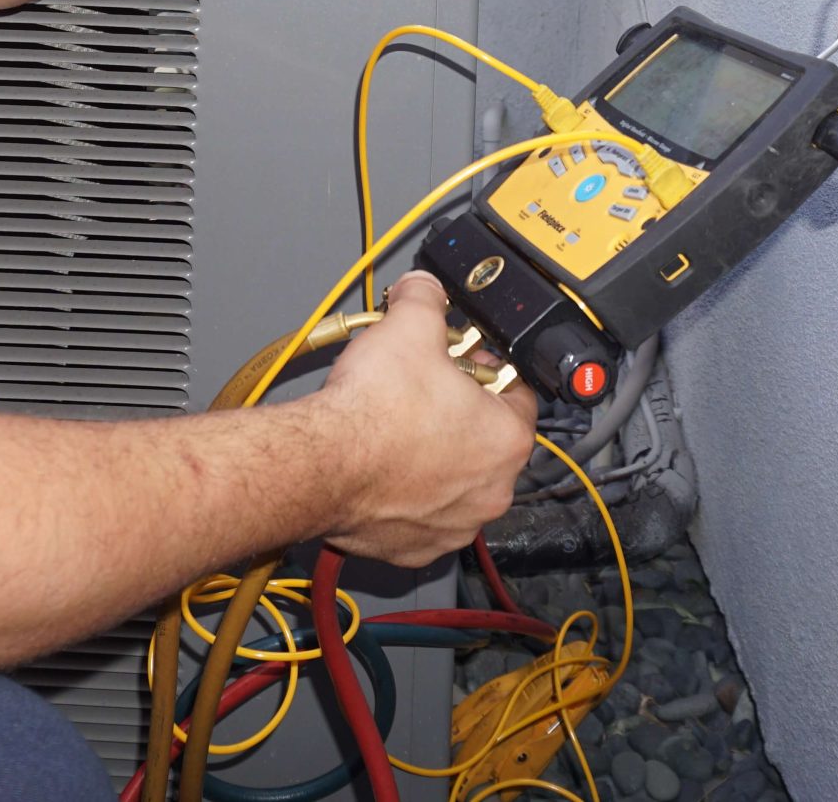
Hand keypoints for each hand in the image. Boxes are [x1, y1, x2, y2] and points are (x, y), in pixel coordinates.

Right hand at [311, 272, 537, 568]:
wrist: (319, 466)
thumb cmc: (372, 411)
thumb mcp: (409, 326)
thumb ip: (425, 299)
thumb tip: (424, 288)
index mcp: (507, 439)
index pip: (517, 393)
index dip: (485, 367)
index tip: (459, 360)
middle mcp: (490, 491)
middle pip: (485, 439)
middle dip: (457, 412)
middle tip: (421, 388)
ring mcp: (452, 525)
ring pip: (452, 481)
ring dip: (432, 456)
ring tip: (395, 426)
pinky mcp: (413, 548)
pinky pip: (418, 515)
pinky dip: (403, 493)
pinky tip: (378, 467)